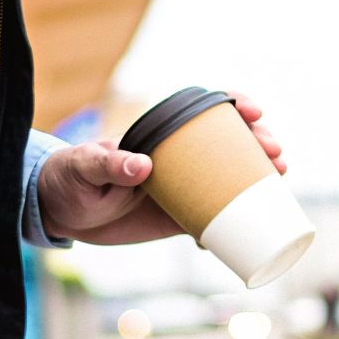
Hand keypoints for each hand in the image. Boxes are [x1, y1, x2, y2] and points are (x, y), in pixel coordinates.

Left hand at [38, 91, 286, 244]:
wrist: (60, 212)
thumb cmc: (69, 178)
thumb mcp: (84, 168)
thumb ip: (109, 164)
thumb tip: (142, 166)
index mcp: (160, 134)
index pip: (205, 111)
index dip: (235, 106)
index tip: (253, 112)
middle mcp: (178, 158)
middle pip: (230, 144)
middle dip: (260, 144)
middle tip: (276, 157)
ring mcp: (182, 188)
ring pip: (230, 179)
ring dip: (259, 179)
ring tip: (278, 181)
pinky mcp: (178, 218)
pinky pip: (214, 219)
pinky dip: (232, 226)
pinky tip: (245, 232)